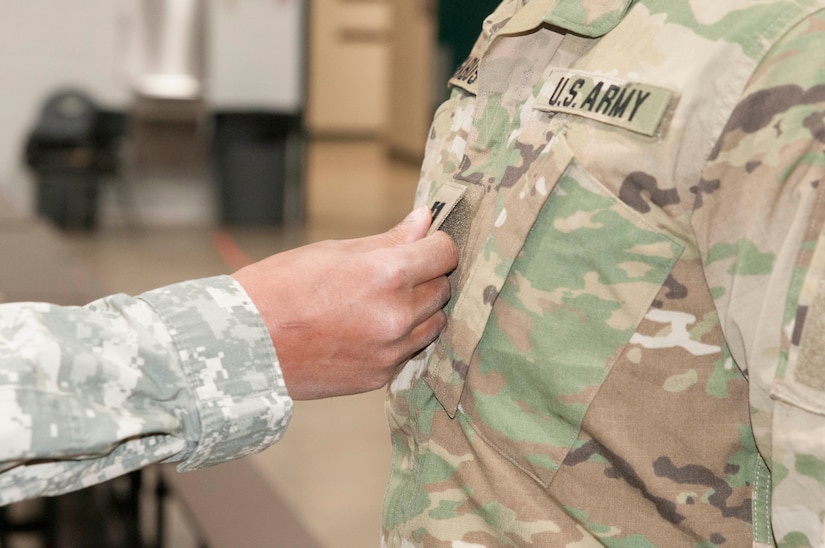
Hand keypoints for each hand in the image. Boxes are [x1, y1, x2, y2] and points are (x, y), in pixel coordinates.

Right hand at [232, 207, 457, 398]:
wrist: (244, 343)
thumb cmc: (281, 287)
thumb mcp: (335, 251)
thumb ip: (389, 240)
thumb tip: (424, 220)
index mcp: (387, 274)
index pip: (444, 253)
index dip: (436, 244)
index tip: (424, 245)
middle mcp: (397, 315)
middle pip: (442, 288)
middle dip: (427, 276)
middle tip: (394, 273)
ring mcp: (391, 350)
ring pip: (434, 323)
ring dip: (419, 309)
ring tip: (380, 302)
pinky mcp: (380, 376)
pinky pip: (410, 351)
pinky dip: (400, 338)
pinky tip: (368, 329)